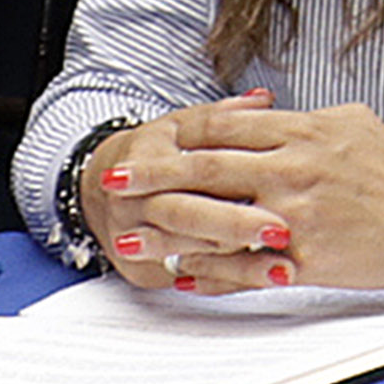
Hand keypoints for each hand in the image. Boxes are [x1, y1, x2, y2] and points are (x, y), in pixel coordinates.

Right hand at [79, 91, 280, 287]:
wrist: (100, 190)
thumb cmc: (155, 153)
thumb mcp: (183, 125)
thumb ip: (225, 115)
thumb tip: (265, 99)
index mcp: (148, 156)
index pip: (193, 168)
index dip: (234, 177)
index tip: (280, 185)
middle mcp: (136, 201)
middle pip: (186, 215)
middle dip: (235, 225)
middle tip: (282, 232)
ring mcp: (137, 240)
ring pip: (190, 255)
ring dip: (238, 266)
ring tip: (281, 270)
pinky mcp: (145, 271)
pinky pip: (190, 280)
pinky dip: (227, 284)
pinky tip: (260, 282)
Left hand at [99, 97, 383, 293]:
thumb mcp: (353, 125)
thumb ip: (303, 121)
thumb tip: (266, 114)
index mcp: (304, 132)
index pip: (225, 127)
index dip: (179, 134)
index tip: (145, 137)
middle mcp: (295, 170)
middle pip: (208, 169)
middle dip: (154, 174)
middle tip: (114, 178)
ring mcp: (299, 216)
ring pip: (217, 221)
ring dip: (167, 230)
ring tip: (130, 236)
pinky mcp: (309, 259)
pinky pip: (247, 268)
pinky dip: (210, 272)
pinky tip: (183, 275)